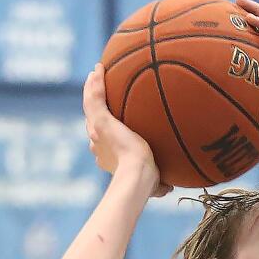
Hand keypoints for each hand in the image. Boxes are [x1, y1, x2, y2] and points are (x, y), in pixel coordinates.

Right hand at [83, 63, 168, 197]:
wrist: (138, 174)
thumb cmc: (148, 182)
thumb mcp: (154, 182)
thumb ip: (160, 183)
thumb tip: (169, 189)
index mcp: (108, 156)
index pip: (102, 140)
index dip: (104, 132)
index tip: (110, 124)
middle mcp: (98, 143)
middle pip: (93, 121)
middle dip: (95, 108)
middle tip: (98, 93)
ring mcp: (97, 131)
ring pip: (90, 105)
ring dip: (91, 88)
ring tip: (95, 74)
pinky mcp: (100, 121)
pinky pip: (94, 97)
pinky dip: (94, 83)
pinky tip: (98, 69)